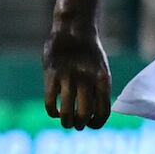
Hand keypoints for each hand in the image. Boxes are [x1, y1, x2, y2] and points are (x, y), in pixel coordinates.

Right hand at [43, 16, 111, 130]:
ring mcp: (68, 77)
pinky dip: (53, 112)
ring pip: (67, 112)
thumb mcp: (101, 69)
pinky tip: (54, 111)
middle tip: (76, 125)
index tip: (90, 125)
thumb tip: (93, 114)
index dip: (96, 124)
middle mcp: (87, 80)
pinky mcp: (52, 75)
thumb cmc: (88, 53)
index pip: (103, 112)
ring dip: (66, 122)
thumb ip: (98, 90)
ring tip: (65, 122)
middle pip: (84, 114)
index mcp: (102, 79)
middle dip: (80, 124)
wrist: (73, 29)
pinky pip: (51, 102)